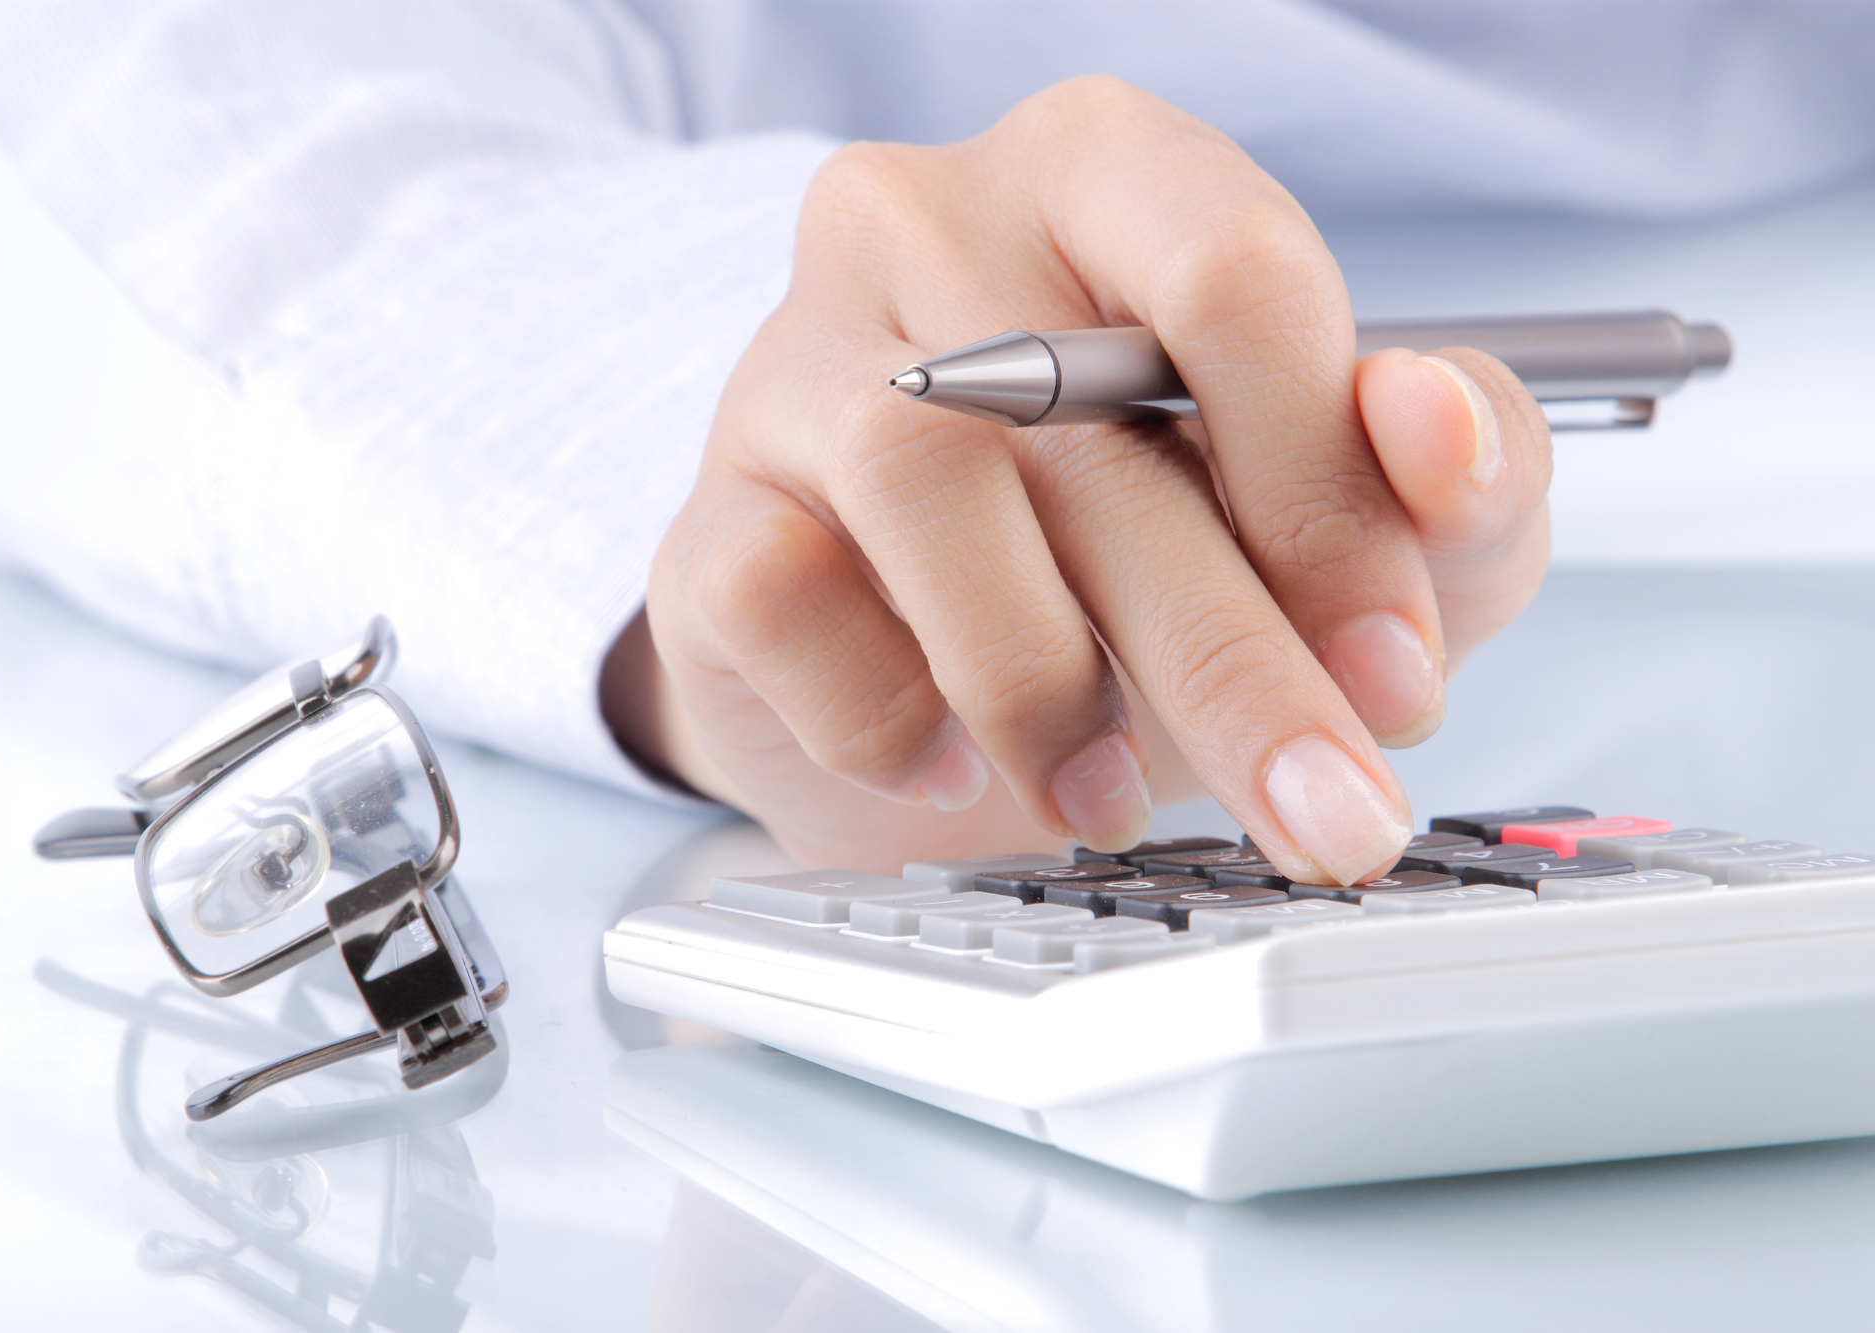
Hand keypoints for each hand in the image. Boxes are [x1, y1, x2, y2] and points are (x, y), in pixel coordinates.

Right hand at [611, 77, 1550, 881]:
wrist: (924, 674)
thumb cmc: (1144, 560)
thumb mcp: (1353, 514)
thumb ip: (1456, 467)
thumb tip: (1434, 426)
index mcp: (1110, 178)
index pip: (1231, 271)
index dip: (1329, 488)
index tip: (1391, 667)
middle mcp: (933, 229)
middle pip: (1086, 409)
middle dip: (1233, 653)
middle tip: (1318, 809)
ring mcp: (794, 364)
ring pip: (918, 476)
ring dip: (1047, 680)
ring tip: (1108, 791)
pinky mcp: (707, 519)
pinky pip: (779, 596)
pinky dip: (886, 714)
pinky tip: (949, 761)